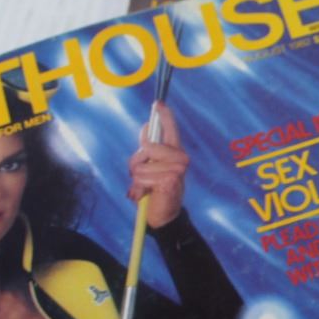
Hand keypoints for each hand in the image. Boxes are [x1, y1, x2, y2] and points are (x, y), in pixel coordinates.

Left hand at [127, 103, 186, 228]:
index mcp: (175, 152)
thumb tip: (146, 127)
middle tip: (141, 176)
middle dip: (137, 161)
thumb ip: (147, 149)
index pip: (170, 130)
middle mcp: (181, 158)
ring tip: (146, 188)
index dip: (164, 116)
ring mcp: (178, 169)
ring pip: (143, 164)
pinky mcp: (172, 180)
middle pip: (148, 146)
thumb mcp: (148, 167)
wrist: (162, 215)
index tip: (158, 103)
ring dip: (138, 179)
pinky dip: (141, 188)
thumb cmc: (155, 190)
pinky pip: (145, 177)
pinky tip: (149, 194)